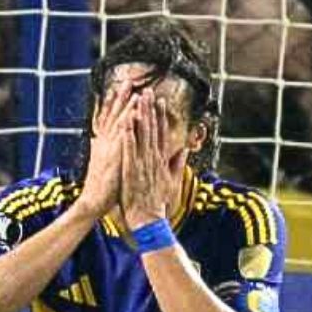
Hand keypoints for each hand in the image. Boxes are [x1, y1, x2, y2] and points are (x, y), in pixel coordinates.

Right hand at [76, 82, 135, 219]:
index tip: (120, 89)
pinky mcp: (113, 156)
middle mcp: (103, 142)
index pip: (108, 120)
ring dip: (125, 104)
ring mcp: (107, 148)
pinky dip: (127, 122)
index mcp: (102, 145)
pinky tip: (134, 111)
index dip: (114, 104)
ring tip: (133, 89)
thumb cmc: (102, 188)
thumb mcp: (103, 165)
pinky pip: (122, 136)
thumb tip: (98, 141)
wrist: (93, 202)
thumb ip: (104, 151)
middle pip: (112, 115)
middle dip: (120, 97)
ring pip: (118, 121)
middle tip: (127, 80)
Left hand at [120, 89, 183, 228]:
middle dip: (151, 109)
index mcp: (160, 160)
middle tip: (149, 91)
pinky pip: (130, 151)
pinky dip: (128, 137)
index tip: (160, 100)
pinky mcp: (132, 171)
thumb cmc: (156, 201)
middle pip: (152, 130)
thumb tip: (185, 148)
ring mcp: (143, 164)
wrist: (148, 220)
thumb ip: (177, 163)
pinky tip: (126, 124)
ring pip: (142, 136)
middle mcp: (153, 159)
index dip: (160, 116)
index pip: (161, 133)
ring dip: (141, 117)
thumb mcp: (171, 180)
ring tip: (138, 100)